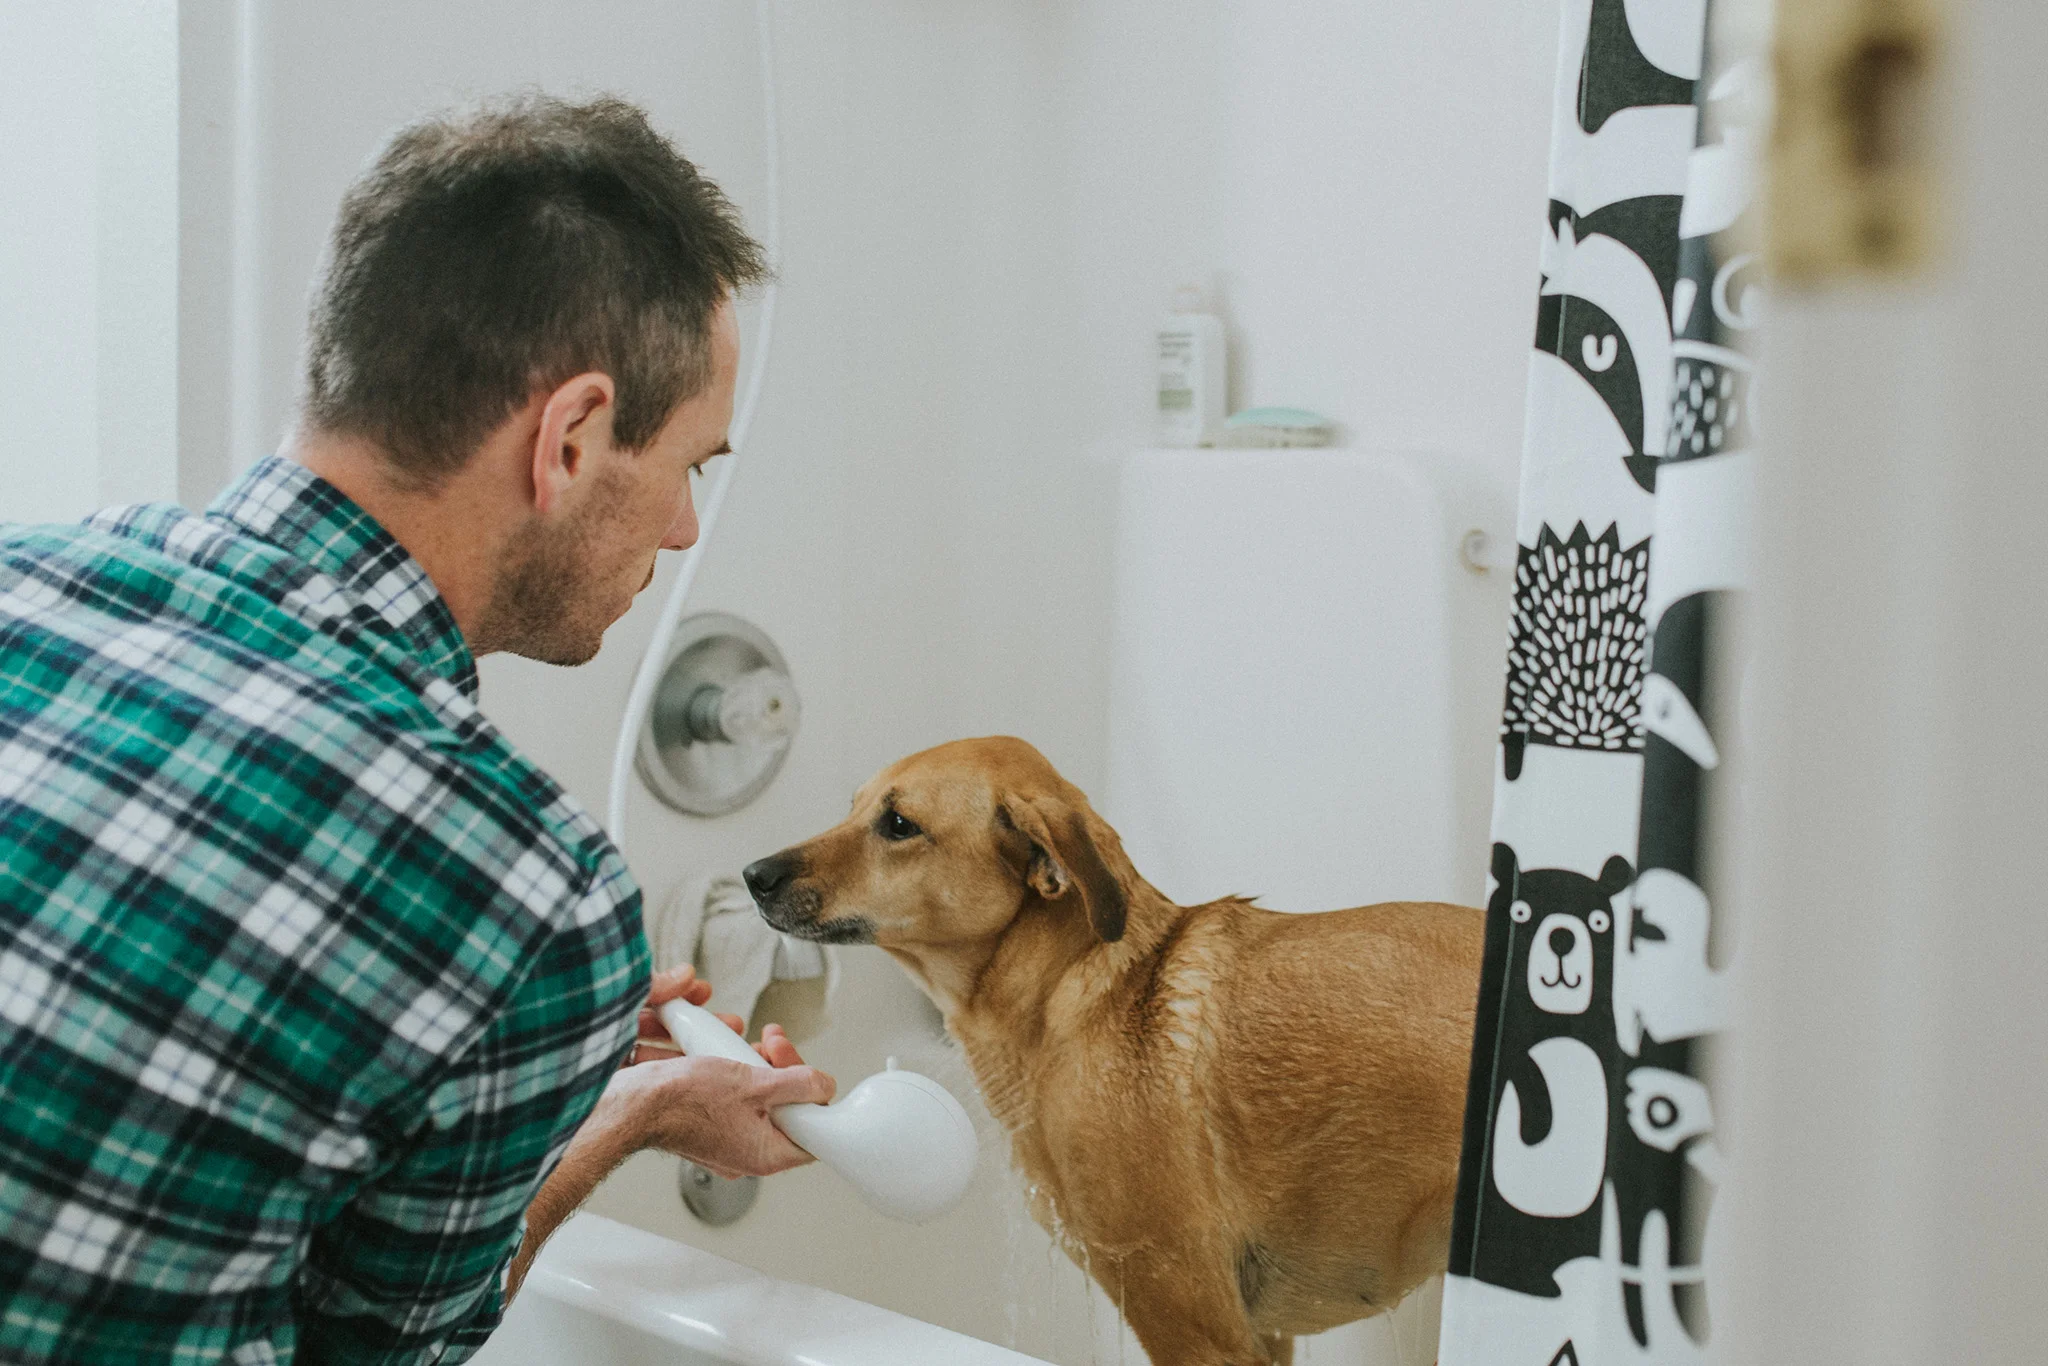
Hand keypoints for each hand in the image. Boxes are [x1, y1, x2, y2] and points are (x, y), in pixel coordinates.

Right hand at [607, 964, 836, 1175]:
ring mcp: (726, 1138)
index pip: (810, 1131)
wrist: (630, 1105)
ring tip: (750, 1041)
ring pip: (757, 1097)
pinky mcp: (707, 1123)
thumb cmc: (680, 1102)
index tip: (808, 1072)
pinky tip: (727, 1050)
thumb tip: (824, 1086)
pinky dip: (734, 1071)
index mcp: (765, 1153)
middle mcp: (747, 1151)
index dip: (815, 1097)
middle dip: (782, 1068)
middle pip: (784, 1107)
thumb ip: (796, 1084)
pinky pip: (733, 1096)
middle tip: (773, 1043)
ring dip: (757, 1063)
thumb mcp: (752, 1083)